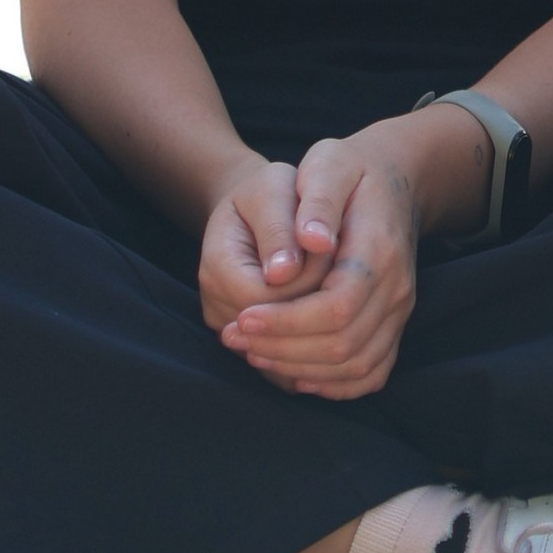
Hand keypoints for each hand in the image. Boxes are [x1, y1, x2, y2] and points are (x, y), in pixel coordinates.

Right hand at [196, 148, 328, 335]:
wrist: (256, 211)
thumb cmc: (269, 194)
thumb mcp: (272, 192)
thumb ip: (278, 229)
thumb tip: (284, 273)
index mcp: (216, 267)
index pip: (268, 298)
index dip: (308, 277)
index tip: (329, 245)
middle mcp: (216, 307)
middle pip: (278, 327)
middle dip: (317, 297)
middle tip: (337, 260)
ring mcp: (231, 331)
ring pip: (286, 347)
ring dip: (318, 318)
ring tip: (330, 275)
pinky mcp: (251, 345)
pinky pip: (288, 360)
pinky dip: (315, 337)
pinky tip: (330, 302)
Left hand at [214, 130, 424, 401]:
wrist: (392, 179)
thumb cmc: (349, 170)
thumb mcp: (328, 164)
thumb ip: (318, 199)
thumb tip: (310, 242)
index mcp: (379, 250)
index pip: (336, 307)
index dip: (286, 321)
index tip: (242, 317)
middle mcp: (397, 288)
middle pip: (343, 344)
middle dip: (282, 349)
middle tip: (233, 336)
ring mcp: (400, 310)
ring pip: (356, 366)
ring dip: (300, 369)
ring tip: (253, 353)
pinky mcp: (394, 325)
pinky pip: (370, 373)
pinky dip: (333, 385)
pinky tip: (294, 373)